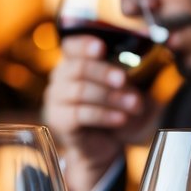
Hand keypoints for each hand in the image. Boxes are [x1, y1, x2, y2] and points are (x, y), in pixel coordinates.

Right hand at [43, 36, 159, 190]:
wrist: (104, 145)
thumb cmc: (114, 110)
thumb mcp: (123, 90)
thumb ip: (124, 76)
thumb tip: (134, 72)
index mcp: (74, 62)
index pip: (72, 46)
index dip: (84, 45)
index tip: (102, 48)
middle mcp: (60, 78)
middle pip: (78, 68)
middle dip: (104, 72)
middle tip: (124, 79)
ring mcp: (56, 100)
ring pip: (80, 91)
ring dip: (111, 97)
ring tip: (134, 105)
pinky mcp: (60, 121)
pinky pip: (79, 114)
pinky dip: (103, 115)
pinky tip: (121, 118)